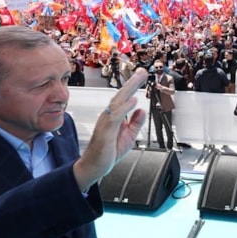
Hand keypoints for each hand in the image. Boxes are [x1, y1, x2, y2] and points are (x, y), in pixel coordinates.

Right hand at [73, 68, 147, 191]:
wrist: (94, 167)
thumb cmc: (108, 151)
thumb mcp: (129, 136)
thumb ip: (135, 123)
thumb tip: (141, 109)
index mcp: (114, 116)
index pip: (125, 97)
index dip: (133, 86)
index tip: (141, 75)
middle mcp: (109, 116)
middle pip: (121, 95)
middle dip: (132, 82)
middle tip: (142, 71)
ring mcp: (106, 122)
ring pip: (117, 102)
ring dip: (128, 90)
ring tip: (138, 79)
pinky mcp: (105, 131)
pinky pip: (115, 117)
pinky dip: (124, 108)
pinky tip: (133, 101)